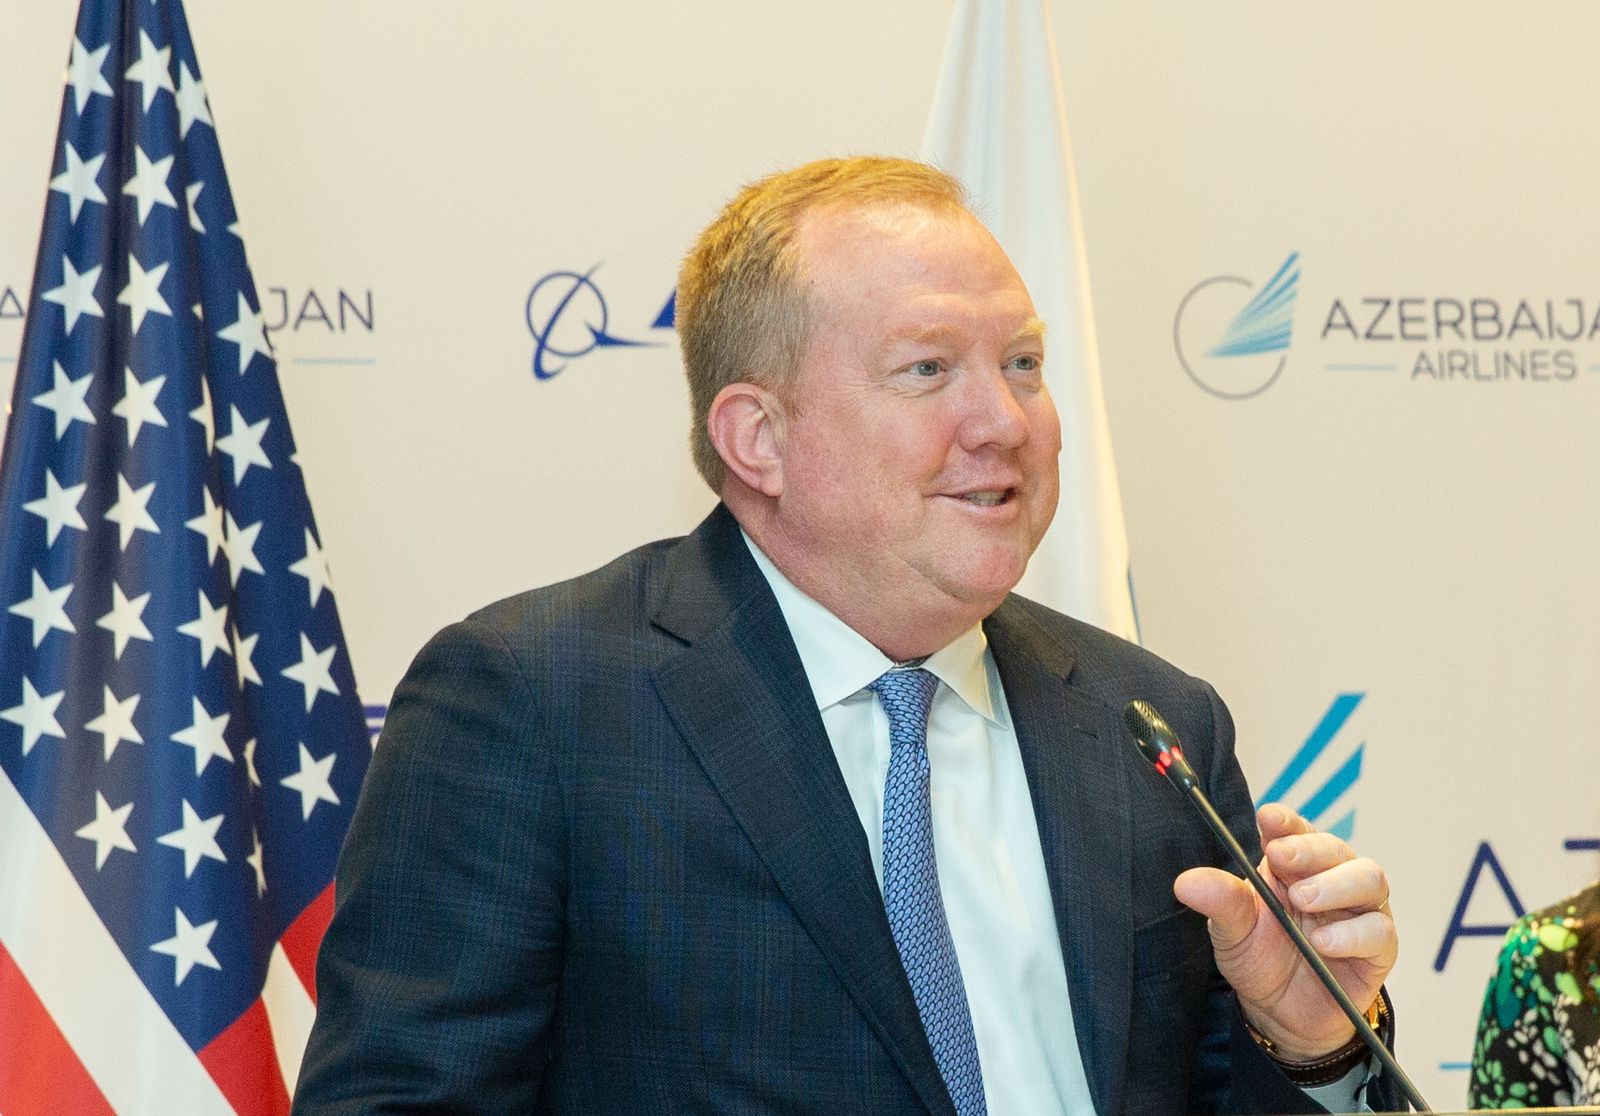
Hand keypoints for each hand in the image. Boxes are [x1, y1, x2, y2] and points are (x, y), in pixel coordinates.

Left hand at [1173, 804, 1396, 1059]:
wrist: (1280, 1015)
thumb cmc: (1259, 959)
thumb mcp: (1231, 931)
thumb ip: (1220, 903)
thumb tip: (1185, 882)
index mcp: (1291, 865)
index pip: (1294, 830)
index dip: (1285, 820)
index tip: (1268, 818)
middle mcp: (1329, 878)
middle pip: (1334, 847)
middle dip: (1308, 848)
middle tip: (1281, 858)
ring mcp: (1358, 910)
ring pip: (1369, 878)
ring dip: (1336, 884)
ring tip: (1303, 900)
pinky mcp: (1378, 947)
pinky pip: (1378, 930)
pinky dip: (1351, 933)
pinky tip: (1323, 942)